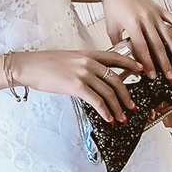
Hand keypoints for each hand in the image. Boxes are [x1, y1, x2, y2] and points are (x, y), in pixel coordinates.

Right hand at [15, 48, 144, 124]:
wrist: (29, 65)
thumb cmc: (45, 63)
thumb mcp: (69, 58)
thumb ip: (84, 64)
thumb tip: (95, 77)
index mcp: (88, 53)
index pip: (116, 56)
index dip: (131, 63)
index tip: (142, 70)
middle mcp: (88, 62)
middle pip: (117, 79)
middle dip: (127, 96)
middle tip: (132, 106)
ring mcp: (83, 73)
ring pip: (109, 92)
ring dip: (118, 108)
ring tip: (122, 117)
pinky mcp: (76, 86)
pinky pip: (97, 101)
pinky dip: (106, 111)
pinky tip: (108, 118)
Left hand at [102, 0, 171, 82]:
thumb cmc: (113, 7)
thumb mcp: (111, 28)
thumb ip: (119, 45)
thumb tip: (127, 60)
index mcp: (132, 23)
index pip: (142, 48)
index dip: (148, 63)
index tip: (152, 75)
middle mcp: (145, 18)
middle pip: (158, 46)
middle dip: (165, 64)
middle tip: (170, 77)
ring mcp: (155, 14)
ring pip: (169, 36)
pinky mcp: (160, 9)